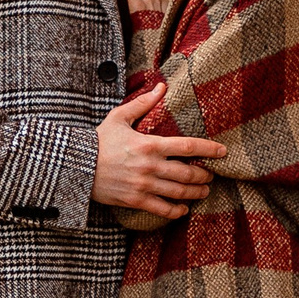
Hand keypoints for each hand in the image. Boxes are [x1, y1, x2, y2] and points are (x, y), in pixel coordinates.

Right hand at [93, 85, 224, 217]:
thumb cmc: (98, 141)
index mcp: (149, 144)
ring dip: (196, 193)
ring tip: (204, 191)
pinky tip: (183, 208)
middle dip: (204, 175)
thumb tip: (162, 86)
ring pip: (179, 192)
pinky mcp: (135, 200)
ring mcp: (143, 185)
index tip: (222, 151)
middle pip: (188, 173)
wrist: (76, 166)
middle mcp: (150, 166)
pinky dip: (176, 211)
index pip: (187, 146)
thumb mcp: (119, 117)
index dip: (208, 149)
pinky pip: (162, 209)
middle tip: (211, 176)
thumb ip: (143, 103)